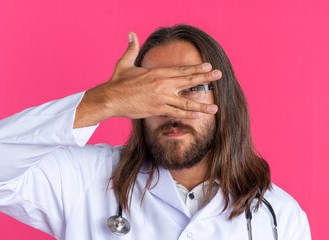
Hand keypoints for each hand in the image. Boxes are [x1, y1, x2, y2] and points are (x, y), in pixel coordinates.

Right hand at [104, 32, 221, 119]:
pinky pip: (176, 113)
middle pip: (187, 81)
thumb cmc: (117, 82)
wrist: (110, 99)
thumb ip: (131, 48)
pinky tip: (198, 116)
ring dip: (201, 105)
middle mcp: (161, 84)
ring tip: (215, 108)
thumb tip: (131, 34)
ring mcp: (161, 98)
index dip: (196, 68)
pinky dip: (187, 115)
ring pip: (185, 101)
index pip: (180, 70)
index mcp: (157, 72)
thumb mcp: (125, 63)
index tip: (208, 66)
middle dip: (205, 78)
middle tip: (219, 75)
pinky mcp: (157, 109)